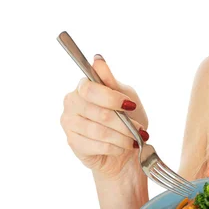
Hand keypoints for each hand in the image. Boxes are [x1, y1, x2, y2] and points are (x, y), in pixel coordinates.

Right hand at [60, 55, 148, 178]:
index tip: (130, 105)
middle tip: (139, 129)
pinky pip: (97, 146)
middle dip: (124, 123)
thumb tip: (97, 60)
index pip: (90, 89)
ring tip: (134, 140)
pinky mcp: (73, 143)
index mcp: (83, 87)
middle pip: (98, 113)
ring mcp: (69, 124)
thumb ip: (111, 81)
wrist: (126, 147)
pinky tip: (122, 147)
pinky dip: (115, 148)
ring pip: (99, 131)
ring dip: (122, 137)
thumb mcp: (125, 95)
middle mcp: (71, 103)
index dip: (111, 98)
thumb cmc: (125, 117)